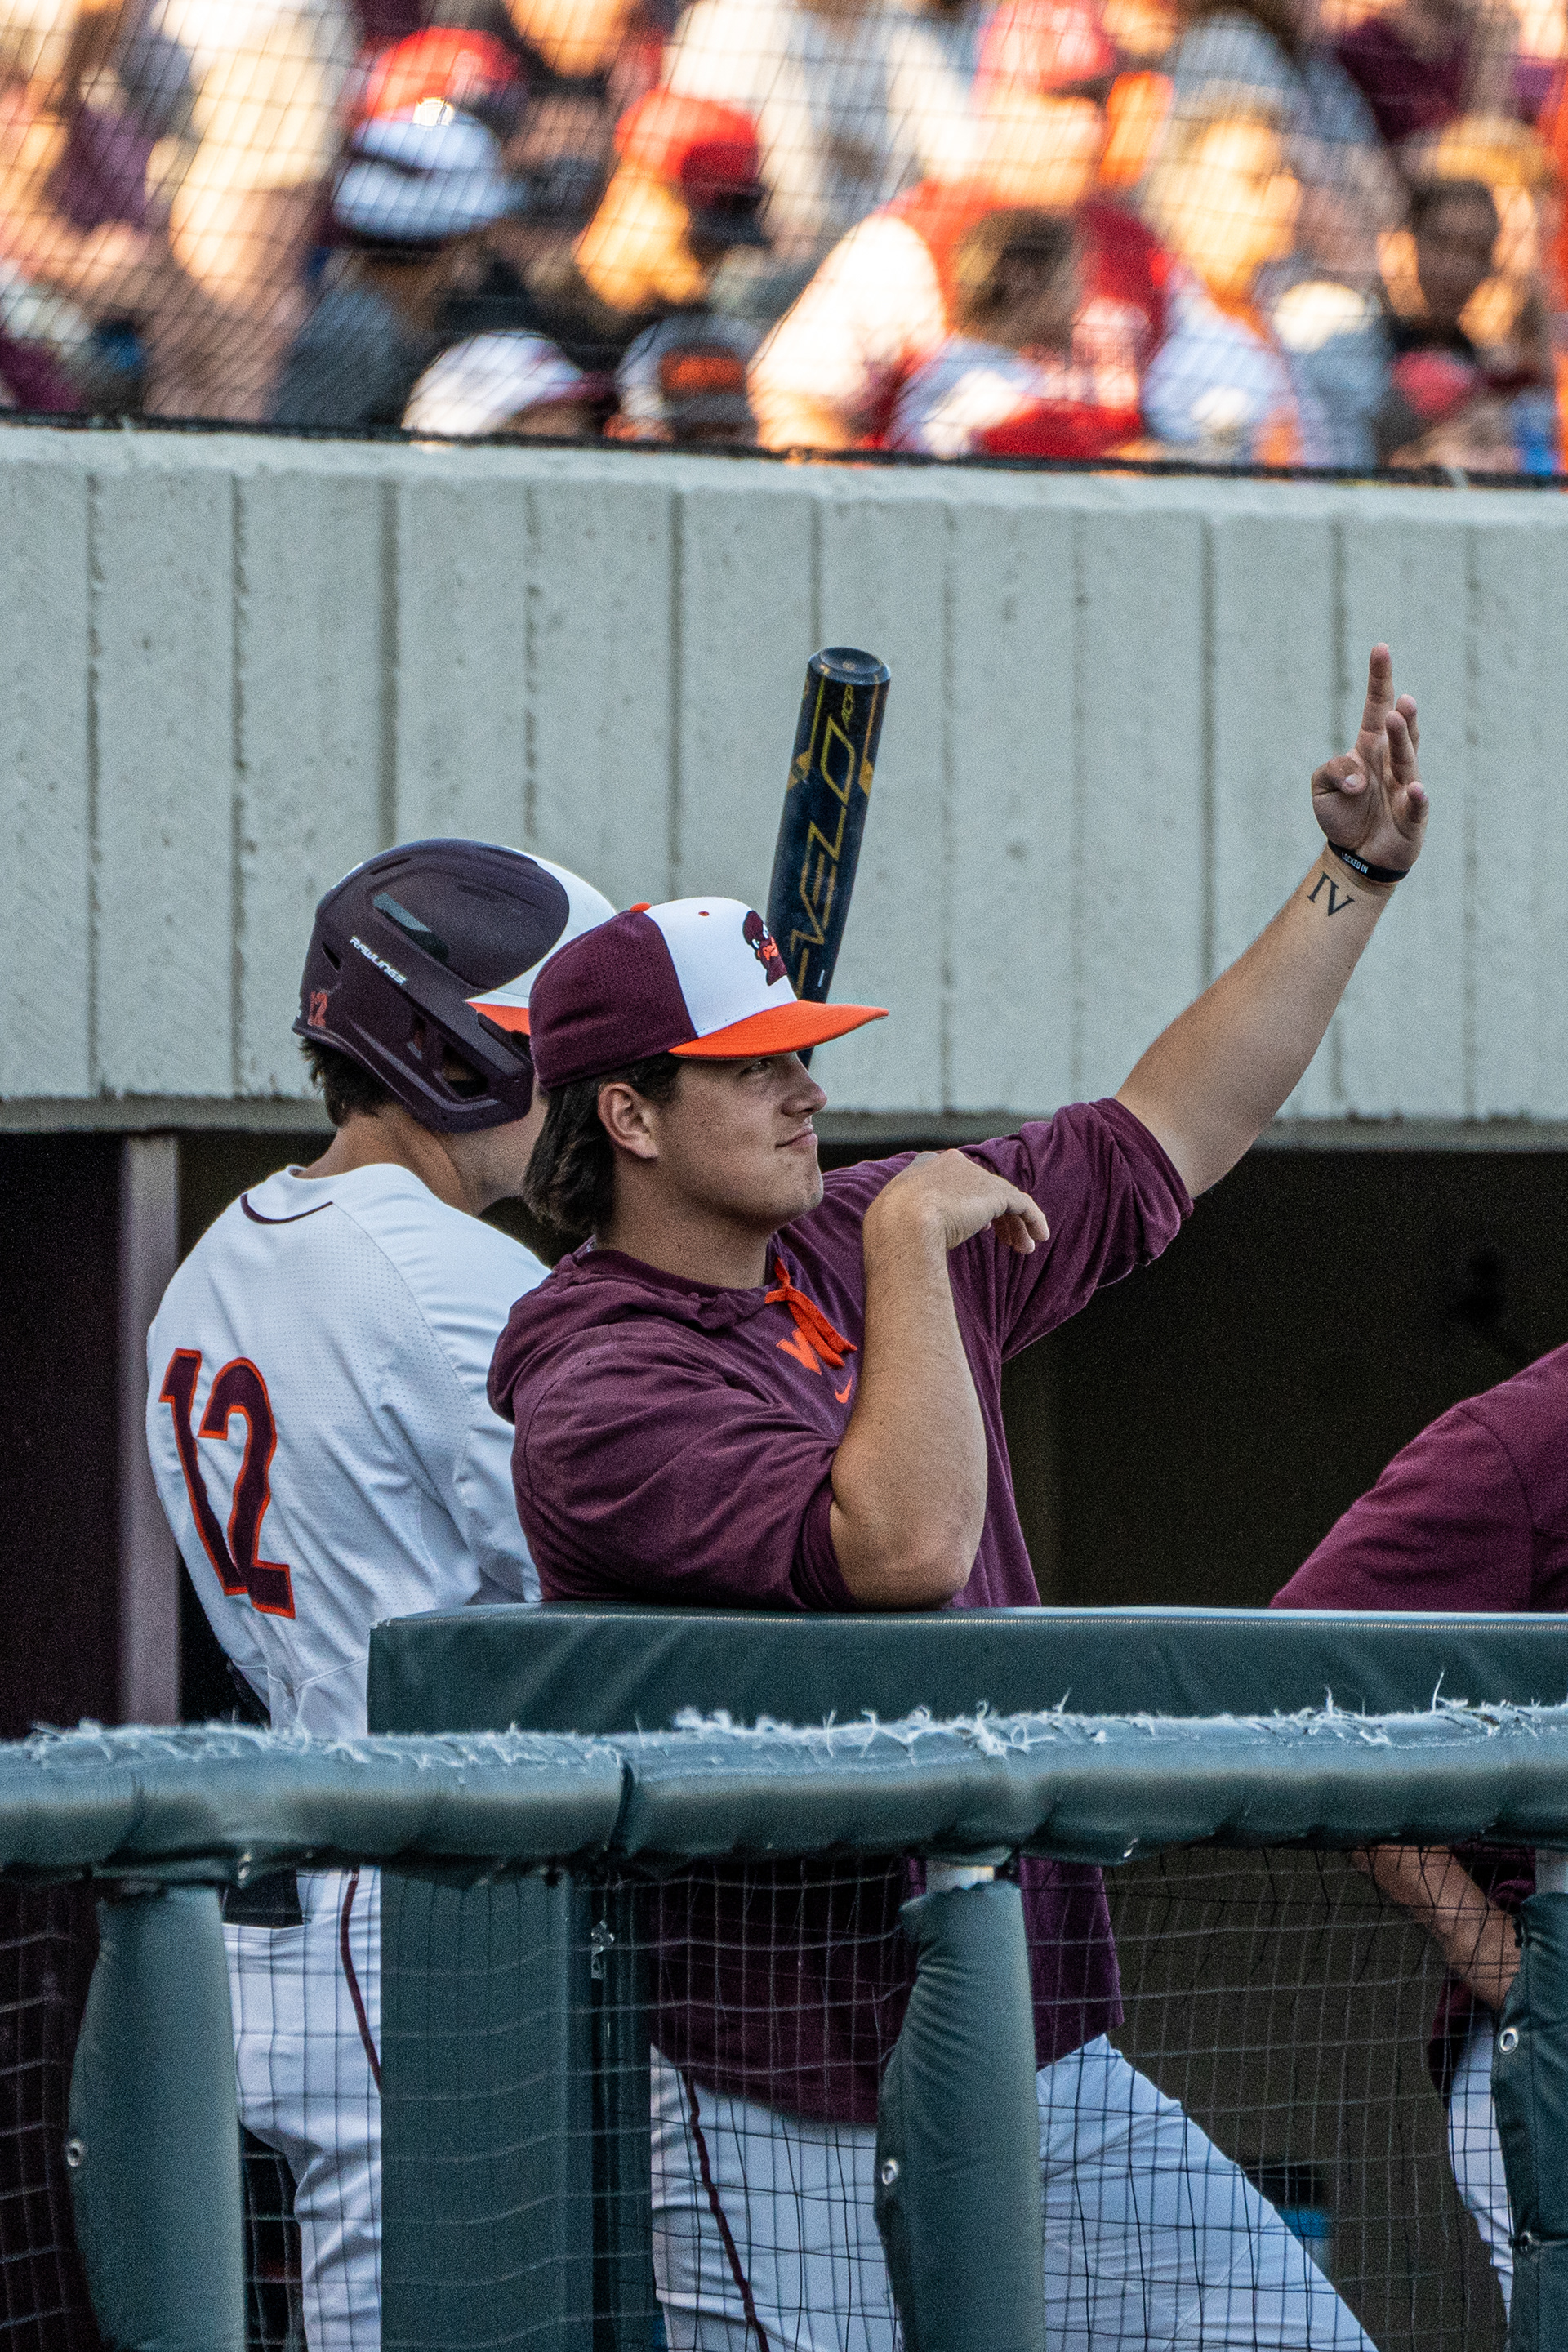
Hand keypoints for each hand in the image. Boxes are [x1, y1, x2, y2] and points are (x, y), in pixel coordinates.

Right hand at [868, 1150, 1048, 1257]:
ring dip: (1016, 1224)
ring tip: (1024, 1248)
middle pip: (982, 1189)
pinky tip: (1039, 1237)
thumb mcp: (891, 1218)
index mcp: (924, 1166)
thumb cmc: (889, 1232)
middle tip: (1007, 1242)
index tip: (980, 1229)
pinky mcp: (994, 1192)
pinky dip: (1033, 1219)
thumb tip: (902, 1238)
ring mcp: (974, 1176)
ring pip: (1004, 1198)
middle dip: (996, 1217)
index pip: (955, 1179)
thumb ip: (903, 1219)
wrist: (902, 1226)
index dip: (968, 1203)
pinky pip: (1022, 1204)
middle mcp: (952, 1164)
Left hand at [1312, 644, 1427, 876]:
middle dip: (1401, 715)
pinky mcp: (1412, 817)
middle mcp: (1391, 762)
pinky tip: (1414, 788)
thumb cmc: (1341, 814)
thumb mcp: (1320, 787)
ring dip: (1405, 740)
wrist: (1355, 855)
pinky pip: (1416, 805)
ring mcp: (1405, 788)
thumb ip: (1331, 770)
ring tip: (1401, 718)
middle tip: (1400, 698)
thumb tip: (1355, 779)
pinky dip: (1417, 797)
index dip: (1379, 679)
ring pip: (1407, 761)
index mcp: (1370, 747)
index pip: (1376, 707)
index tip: (1380, 648)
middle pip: (1398, 732)